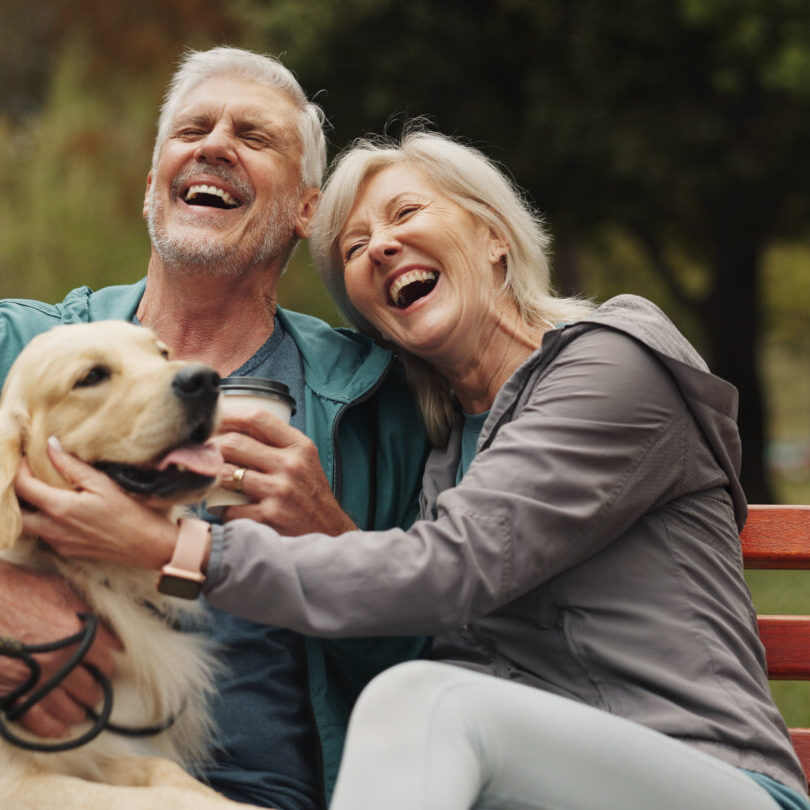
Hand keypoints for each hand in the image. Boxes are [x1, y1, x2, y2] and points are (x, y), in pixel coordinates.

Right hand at [0, 560, 120, 736]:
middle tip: (91, 688)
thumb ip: (88, 615)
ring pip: (68, 708)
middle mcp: (59, 662)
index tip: (102, 667)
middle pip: (89, 688)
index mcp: (76, 636)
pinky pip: (37, 720)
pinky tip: (60, 728)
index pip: (105, 661)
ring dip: (76, 709)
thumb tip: (110, 637)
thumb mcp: (60, 591)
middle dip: (92, 689)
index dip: (105, 665)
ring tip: (79, 708)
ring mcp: (34, 681)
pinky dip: (51, 728)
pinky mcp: (11, 694)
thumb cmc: (19, 590)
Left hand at [14, 440, 177, 569]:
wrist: (147, 545)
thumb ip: (72, 465)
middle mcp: (52, 529)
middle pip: (15, 512)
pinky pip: (44, 536)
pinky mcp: (67, 552)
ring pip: (27, 526)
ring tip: (41, 493)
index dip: (20, 468)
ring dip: (28, 509)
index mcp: (60, 508)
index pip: (22, 486)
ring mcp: (58, 543)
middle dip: (16, 493)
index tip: (28, 458)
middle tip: (28, 477)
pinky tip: (60, 512)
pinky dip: (44, 521)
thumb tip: (51, 445)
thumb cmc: (130, 512)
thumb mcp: (103, 483)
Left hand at [212, 401, 356, 535]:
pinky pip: (228, 508)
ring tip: (211, 479)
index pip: (256, 417)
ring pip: (226, 474)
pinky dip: (221, 509)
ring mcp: (280, 491)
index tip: (212, 421)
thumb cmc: (309, 494)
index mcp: (299, 446)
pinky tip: (225, 508)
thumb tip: (232, 426)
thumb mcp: (303, 460)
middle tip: (203, 455)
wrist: (329, 533)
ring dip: (212, 477)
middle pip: (234, 443)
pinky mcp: (268, 517)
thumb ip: (275, 443)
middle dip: (212, 448)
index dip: (227, 415)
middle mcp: (291, 465)